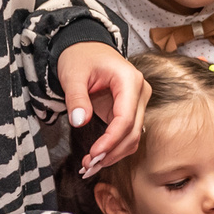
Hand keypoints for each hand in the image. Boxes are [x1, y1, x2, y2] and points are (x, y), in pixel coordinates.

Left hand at [56, 42, 146, 178]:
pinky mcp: (131, 110)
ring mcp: (138, 102)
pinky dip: (113, 148)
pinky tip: (96, 157)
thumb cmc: (80, 57)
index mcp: (129, 80)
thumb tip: (80, 122)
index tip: (93, 154)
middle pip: (133, 132)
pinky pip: (126, 134)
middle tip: (88, 166)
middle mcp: (140, 92)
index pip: (126, 118)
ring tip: (89, 165)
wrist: (86, 48)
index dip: (110, 140)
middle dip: (112, 152)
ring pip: (133, 137)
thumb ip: (76, 98)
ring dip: (113, 155)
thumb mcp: (73, 74)